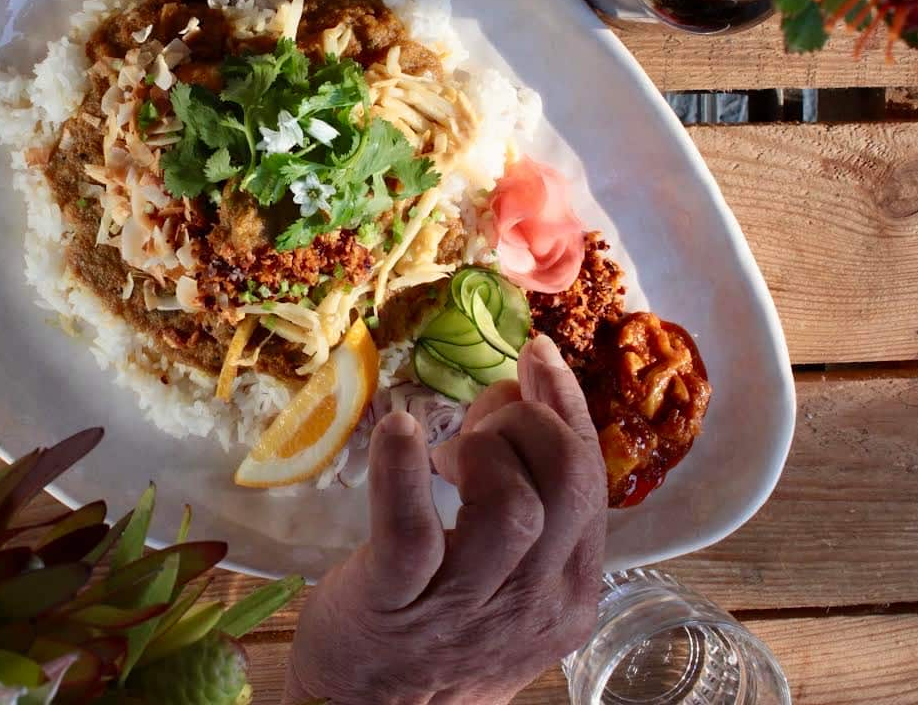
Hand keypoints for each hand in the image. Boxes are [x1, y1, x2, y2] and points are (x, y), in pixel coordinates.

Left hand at [284, 336, 606, 703]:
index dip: (565, 406)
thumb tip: (526, 398)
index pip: (591, 479)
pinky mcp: (397, 607)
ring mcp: (467, 609)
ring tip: (441, 452)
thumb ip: (533, 507)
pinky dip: (403, 473)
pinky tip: (396, 434)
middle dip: (527, 421)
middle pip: (565, 482)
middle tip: (478, 417)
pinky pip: (411, 532)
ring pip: (511, 508)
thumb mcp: (511, 580)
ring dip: (479, 451)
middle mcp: (533, 603)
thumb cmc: (440, 631)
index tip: (538, 356)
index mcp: (570, 589)